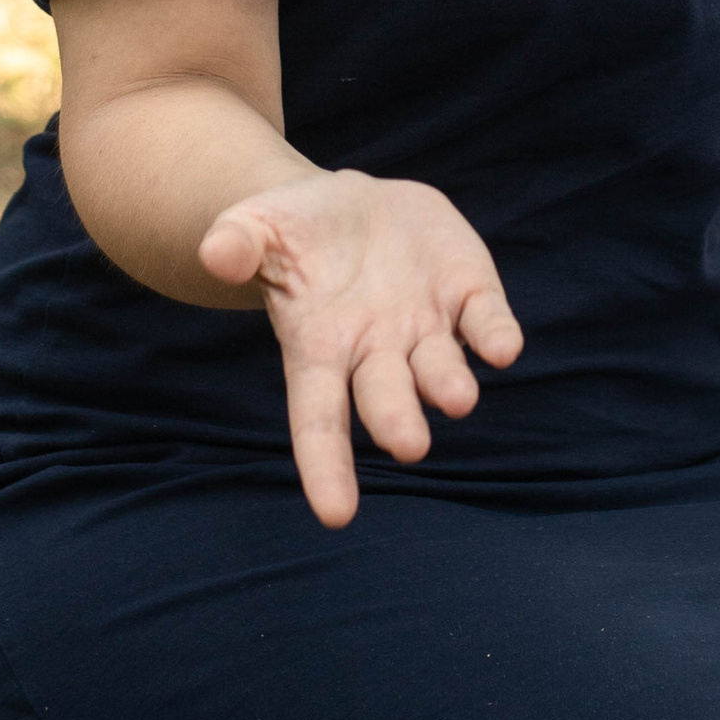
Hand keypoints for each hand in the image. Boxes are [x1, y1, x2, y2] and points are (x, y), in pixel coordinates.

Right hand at [199, 169, 522, 526]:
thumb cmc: (291, 232)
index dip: (327, 466)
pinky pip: (484, 320)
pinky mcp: (467, 291)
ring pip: (440, 367)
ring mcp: (425, 326)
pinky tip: (503, 346)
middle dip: (398, 420)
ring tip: (458, 399)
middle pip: (386, 397)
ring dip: (449, 383)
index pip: (318, 420)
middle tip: (410, 444)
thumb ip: (236, 244)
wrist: (349, 204)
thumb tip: (216, 255)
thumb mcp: (254, 228)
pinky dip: (495, 334)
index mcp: (319, 349)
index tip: (337, 515)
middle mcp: (376, 351)